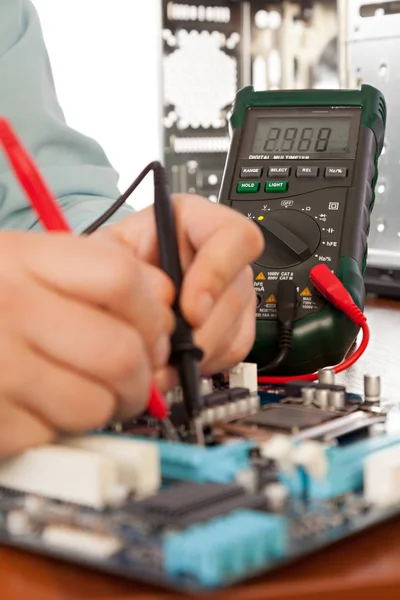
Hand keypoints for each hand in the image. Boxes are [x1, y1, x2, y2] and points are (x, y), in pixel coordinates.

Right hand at [0, 232, 173, 456]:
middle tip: (133, 378)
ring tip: (84, 393)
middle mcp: (5, 309)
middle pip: (120, 352)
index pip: (120, 280)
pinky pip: (54, 436)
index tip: (152, 330)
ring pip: (95, 405)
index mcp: (18, 259)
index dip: (150, 312)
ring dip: (103, 407)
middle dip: (141, 376)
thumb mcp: (19, 263)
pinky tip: (38, 406)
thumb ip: (90, 273)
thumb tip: (161, 303)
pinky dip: (58, 428)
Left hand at [99, 194, 263, 388]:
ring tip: (161, 355)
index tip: (190, 309)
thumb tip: (163, 303)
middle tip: (166, 347)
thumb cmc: (107, 266)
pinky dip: (204, 362)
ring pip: (236, 326)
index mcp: (194, 220)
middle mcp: (221, 253)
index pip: (235, 236)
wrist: (108, 293)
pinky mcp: (236, 323)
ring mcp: (232, 289)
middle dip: (199, 330)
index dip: (217, 274)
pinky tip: (177, 358)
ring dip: (198, 350)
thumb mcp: (104, 254)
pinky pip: (235, 350)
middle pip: (236, 291)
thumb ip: (129, 269)